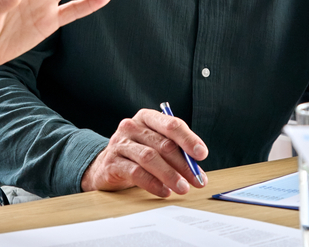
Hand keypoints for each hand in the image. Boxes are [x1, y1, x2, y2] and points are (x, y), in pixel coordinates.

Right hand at [81, 108, 207, 197]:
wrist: (106, 166)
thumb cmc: (137, 154)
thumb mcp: (155, 146)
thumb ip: (175, 152)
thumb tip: (197, 169)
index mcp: (146, 118)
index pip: (171, 124)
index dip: (188, 139)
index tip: (202, 154)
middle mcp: (131, 126)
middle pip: (162, 144)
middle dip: (183, 164)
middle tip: (197, 180)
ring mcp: (119, 144)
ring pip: (149, 158)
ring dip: (170, 175)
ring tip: (183, 188)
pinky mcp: (112, 163)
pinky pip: (136, 173)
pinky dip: (153, 184)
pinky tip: (164, 191)